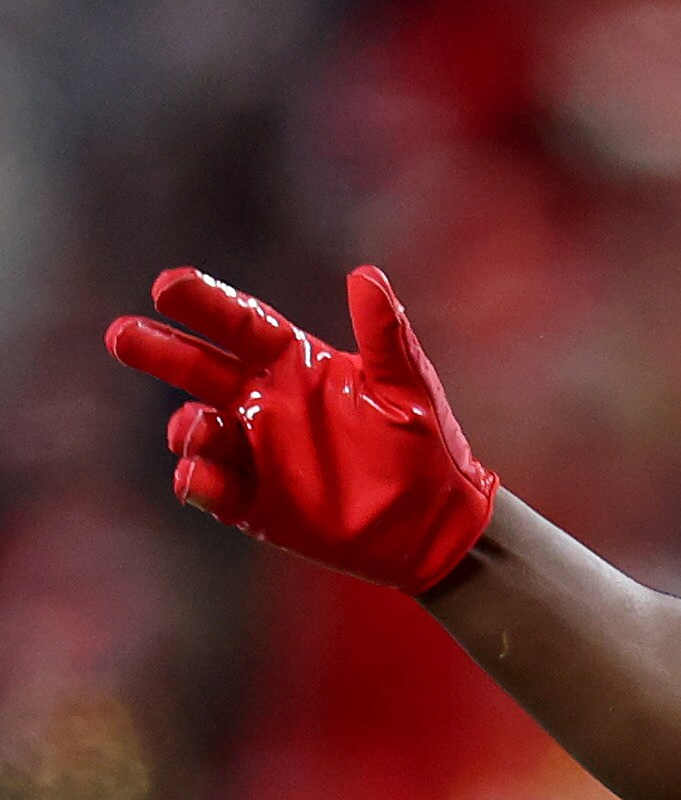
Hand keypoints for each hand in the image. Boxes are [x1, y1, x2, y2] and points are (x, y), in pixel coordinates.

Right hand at [106, 267, 499, 591]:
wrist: (439, 525)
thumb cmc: (429, 447)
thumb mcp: (410, 389)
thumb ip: (385, 335)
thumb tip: (367, 275)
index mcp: (299, 366)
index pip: (242, 325)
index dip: (206, 304)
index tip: (167, 285)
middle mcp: (268, 403)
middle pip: (199, 369)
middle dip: (161, 351)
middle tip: (123, 335)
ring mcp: (256, 452)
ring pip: (197, 430)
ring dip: (189, 427)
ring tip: (202, 428)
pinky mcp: (254, 502)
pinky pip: (210, 487)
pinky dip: (197, 482)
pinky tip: (201, 478)